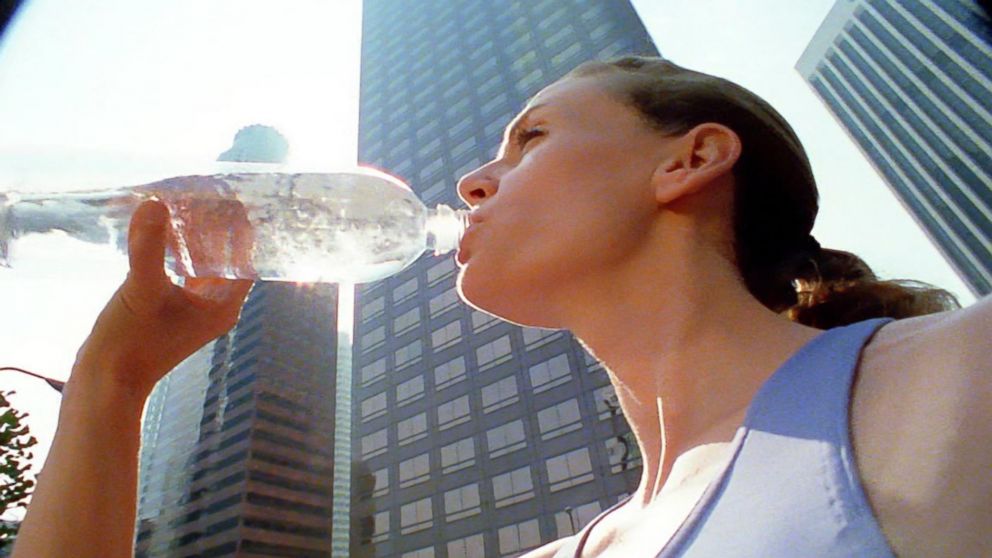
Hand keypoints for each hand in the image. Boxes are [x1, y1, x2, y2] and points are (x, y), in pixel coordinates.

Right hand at [72, 200, 252, 398]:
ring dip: (195, 239)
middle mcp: (216, 307)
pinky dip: (177, 253)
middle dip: (215, 228)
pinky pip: (183, 273)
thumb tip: (154, 205)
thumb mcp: (142, 289)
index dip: (239, 228)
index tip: (229, 197)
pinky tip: (163, 233)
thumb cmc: (131, 342)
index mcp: (224, 305)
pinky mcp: (171, 309)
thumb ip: (149, 246)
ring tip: (184, 205)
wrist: (105, 383)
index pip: (244, 259)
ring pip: (203, 265)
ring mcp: (194, 309)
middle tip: (203, 193)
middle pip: (225, 259)